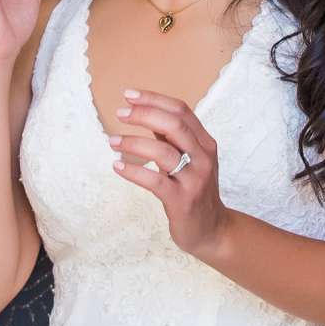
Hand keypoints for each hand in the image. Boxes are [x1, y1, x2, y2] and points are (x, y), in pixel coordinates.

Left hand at [108, 89, 228, 259]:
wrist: (212, 229)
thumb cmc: (195, 189)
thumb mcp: (189, 159)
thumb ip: (171, 137)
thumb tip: (145, 112)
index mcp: (205, 143)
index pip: (181, 111)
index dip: (154, 99)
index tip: (129, 95)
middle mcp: (203, 157)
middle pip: (174, 125)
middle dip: (144, 114)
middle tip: (120, 113)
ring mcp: (194, 179)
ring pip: (163, 151)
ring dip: (133, 143)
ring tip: (112, 141)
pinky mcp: (182, 200)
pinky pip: (155, 181)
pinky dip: (134, 171)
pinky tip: (118, 166)